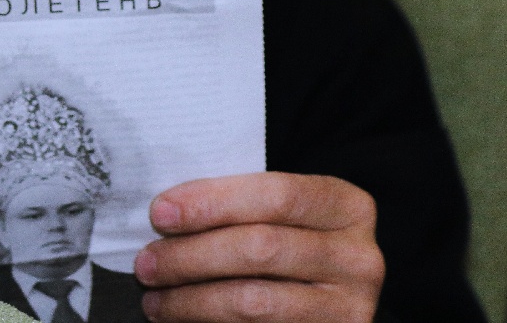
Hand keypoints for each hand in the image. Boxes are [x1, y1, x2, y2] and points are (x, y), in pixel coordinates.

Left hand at [133, 172, 383, 322]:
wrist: (321, 293)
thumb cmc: (282, 239)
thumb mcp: (274, 212)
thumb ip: (236, 204)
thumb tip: (164, 213)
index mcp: (347, 205)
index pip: (276, 195)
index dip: (212, 202)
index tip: (160, 213)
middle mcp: (360, 257)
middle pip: (261, 249)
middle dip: (191, 256)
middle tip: (146, 263)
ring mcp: (351, 308)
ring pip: (255, 301)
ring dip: (192, 300)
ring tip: (153, 298)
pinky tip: (180, 319)